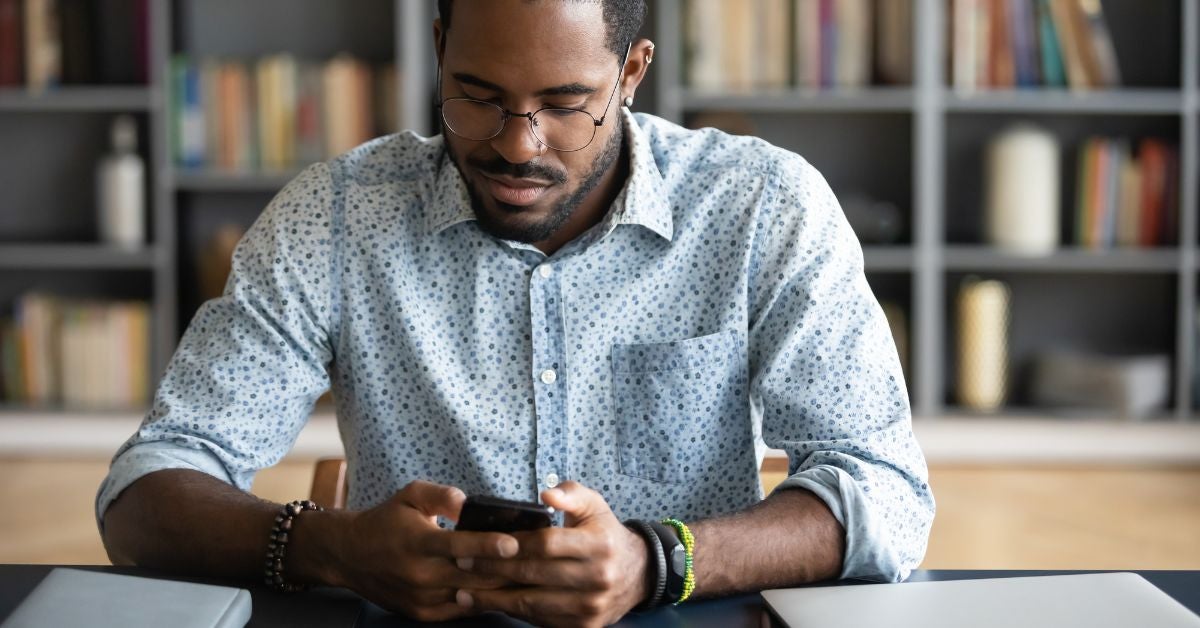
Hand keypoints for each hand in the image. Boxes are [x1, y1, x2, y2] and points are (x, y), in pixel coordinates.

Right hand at [334, 480, 517, 621]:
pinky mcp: (423, 613)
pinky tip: (502, 588)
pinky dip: (483, 599)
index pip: (460, 546)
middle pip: (473, 575)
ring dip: (500, 586)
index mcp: (418, 543)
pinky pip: (462, 609)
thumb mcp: (410, 495)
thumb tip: (467, 502)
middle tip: (536, 559)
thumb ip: (441, 495)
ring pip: (472, 595)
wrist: (350, 556)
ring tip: (528, 574)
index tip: (516, 542)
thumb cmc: (386, 521)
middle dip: (506, 568)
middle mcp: (420, 574)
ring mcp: (422, 598)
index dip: (490, 544)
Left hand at [457, 481, 649, 627]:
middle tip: (462, 564)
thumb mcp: (594, 505)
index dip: (511, 544)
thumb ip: (570, 494)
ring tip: (465, 592)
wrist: (638, 574)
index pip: (546, 544)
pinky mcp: (584, 627)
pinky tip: (493, 604)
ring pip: (533, 604)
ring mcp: (590, 607)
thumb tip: (545, 495)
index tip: (479, 542)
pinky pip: (541, 620)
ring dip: (495, 599)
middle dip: (493, 570)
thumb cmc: (605, 533)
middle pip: (534, 575)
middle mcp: (596, 578)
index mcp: (598, 545)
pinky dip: (515, 613)